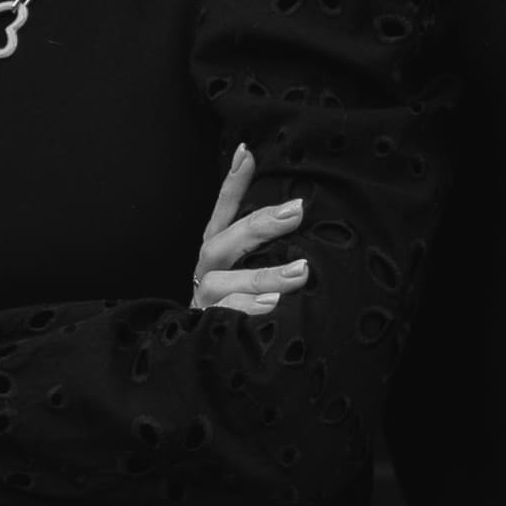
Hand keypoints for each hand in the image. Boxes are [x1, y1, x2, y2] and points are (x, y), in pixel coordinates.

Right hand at [192, 141, 309, 323]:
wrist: (206, 353)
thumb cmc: (237, 301)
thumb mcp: (251, 268)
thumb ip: (263, 241)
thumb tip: (294, 206)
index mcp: (216, 252)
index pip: (222, 212)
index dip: (232, 184)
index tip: (246, 152)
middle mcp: (206, 271)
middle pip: (222, 241)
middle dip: (258, 226)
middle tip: (296, 211)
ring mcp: (204, 300)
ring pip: (222, 282)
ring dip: (262, 276)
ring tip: (301, 273)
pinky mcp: (207, 328)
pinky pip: (224, 319)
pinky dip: (247, 311)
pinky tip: (274, 308)